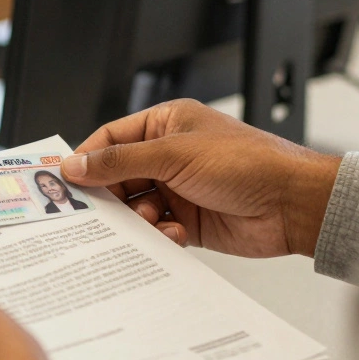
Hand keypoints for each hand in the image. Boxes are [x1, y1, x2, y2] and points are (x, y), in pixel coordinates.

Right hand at [62, 99, 340, 257]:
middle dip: (110, 196)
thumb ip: (121, 161)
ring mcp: (178, 188)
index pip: (111, 139)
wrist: (293, 204)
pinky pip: (156, 230)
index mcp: (166, 124)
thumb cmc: (248, 163)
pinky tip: (174, 233)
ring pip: (135, 207)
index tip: (66, 180)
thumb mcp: (174, 154)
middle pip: (118, 177)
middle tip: (93, 213)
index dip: (88, 159)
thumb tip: (77, 165)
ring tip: (151, 221)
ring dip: (138, 218)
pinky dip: (159, 234)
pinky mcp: (188, 220)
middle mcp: (169, 155)